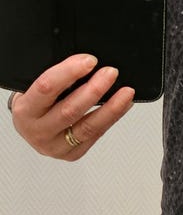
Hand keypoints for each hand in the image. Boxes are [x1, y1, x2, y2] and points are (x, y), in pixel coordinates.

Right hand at [11, 53, 134, 160]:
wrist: (30, 128)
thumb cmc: (34, 105)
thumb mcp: (34, 88)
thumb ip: (56, 78)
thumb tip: (86, 64)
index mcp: (25, 111)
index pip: (47, 88)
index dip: (69, 72)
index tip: (89, 61)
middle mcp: (38, 132)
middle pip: (70, 110)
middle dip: (94, 90)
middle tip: (110, 73)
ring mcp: (56, 147)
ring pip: (88, 127)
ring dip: (111, 108)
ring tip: (125, 92)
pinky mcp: (73, 154)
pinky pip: (96, 135)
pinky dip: (112, 118)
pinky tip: (122, 105)